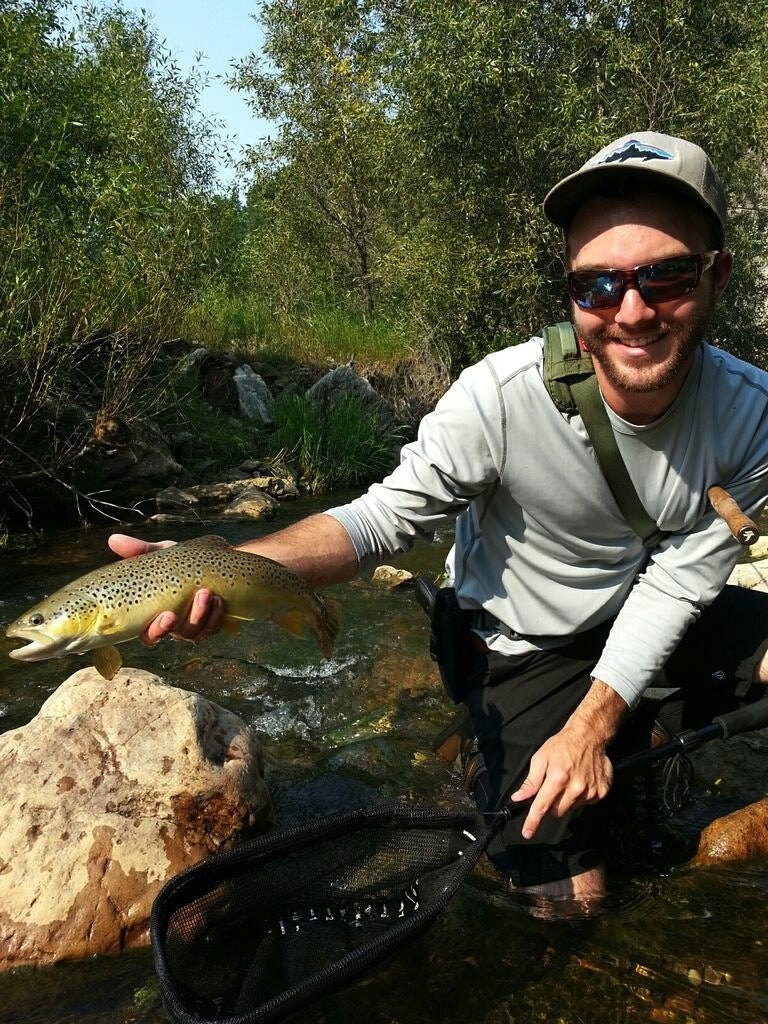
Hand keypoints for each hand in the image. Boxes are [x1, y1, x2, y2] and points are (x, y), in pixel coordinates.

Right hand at [108, 533, 224, 644]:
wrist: (212, 560)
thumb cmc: (180, 562)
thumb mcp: (160, 555)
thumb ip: (139, 550)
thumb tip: (113, 539)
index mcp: (154, 614)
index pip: (148, 635)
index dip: (156, 632)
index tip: (168, 616)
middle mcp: (173, 625)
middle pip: (173, 635)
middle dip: (179, 625)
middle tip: (183, 609)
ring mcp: (193, 626)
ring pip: (195, 632)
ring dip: (201, 615)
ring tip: (207, 594)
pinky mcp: (211, 623)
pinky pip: (213, 627)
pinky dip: (216, 615)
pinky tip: (219, 600)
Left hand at [510, 724, 612, 839]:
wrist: (589, 736)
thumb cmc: (562, 745)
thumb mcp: (541, 758)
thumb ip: (531, 781)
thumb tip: (519, 798)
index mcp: (558, 778)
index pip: (542, 806)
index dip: (533, 821)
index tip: (527, 833)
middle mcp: (576, 787)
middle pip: (557, 811)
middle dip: (551, 803)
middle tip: (553, 786)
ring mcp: (590, 791)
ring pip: (571, 808)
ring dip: (566, 799)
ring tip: (569, 780)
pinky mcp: (601, 792)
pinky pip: (585, 804)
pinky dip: (580, 796)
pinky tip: (581, 780)